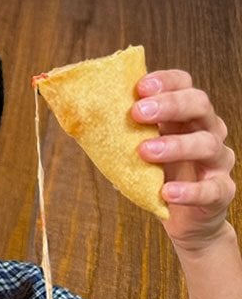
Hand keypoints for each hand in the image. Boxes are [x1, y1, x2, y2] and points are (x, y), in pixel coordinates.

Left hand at [132, 70, 236, 252]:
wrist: (182, 218)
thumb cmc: (156, 177)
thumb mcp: (136, 151)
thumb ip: (120, 135)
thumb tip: (77, 120)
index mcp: (185, 115)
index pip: (184, 84)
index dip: (166, 81)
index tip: (140, 86)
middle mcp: (207, 130)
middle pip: (199, 104)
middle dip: (170, 104)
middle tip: (137, 111)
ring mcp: (217, 159)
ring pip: (206, 143)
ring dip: (175, 145)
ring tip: (144, 151)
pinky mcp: (221, 190)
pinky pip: (212, 188)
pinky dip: (189, 190)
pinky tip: (167, 192)